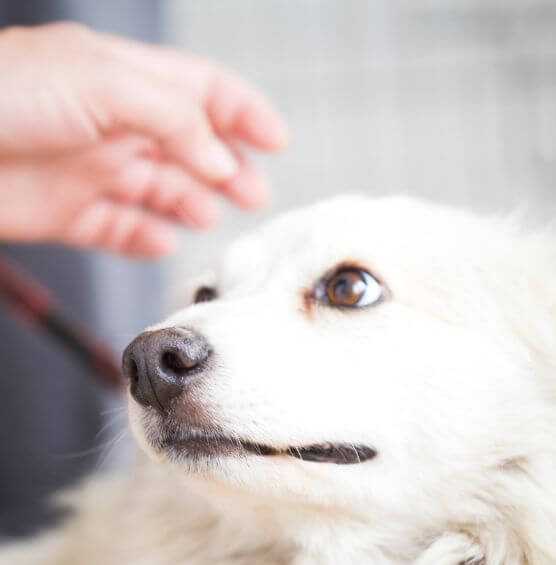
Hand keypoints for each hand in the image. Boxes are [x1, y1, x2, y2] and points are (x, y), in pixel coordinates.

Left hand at [0, 23, 288, 256]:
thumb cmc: (4, 96)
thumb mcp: (104, 82)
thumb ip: (175, 117)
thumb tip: (220, 158)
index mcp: (126, 81)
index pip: (203, 92)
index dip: (245, 114)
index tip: (278, 143)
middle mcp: (115, 125)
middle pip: (191, 147)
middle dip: (229, 168)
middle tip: (254, 195)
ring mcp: (94, 170)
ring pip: (162, 191)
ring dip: (193, 204)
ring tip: (209, 217)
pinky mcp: (70, 213)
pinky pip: (122, 229)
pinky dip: (147, 238)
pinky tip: (162, 242)